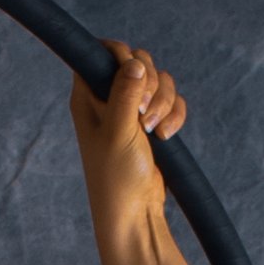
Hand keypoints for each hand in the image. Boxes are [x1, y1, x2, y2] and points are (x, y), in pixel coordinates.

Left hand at [69, 41, 186, 220]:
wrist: (135, 212)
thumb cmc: (116, 176)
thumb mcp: (117, 132)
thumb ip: (124, 94)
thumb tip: (134, 62)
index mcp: (88, 97)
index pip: (99, 53)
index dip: (118, 54)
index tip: (131, 72)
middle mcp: (109, 99)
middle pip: (137, 60)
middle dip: (150, 82)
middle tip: (142, 112)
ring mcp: (132, 111)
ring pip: (159, 80)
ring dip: (164, 102)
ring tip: (153, 131)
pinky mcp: (153, 123)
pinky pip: (173, 101)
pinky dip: (175, 115)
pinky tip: (166, 137)